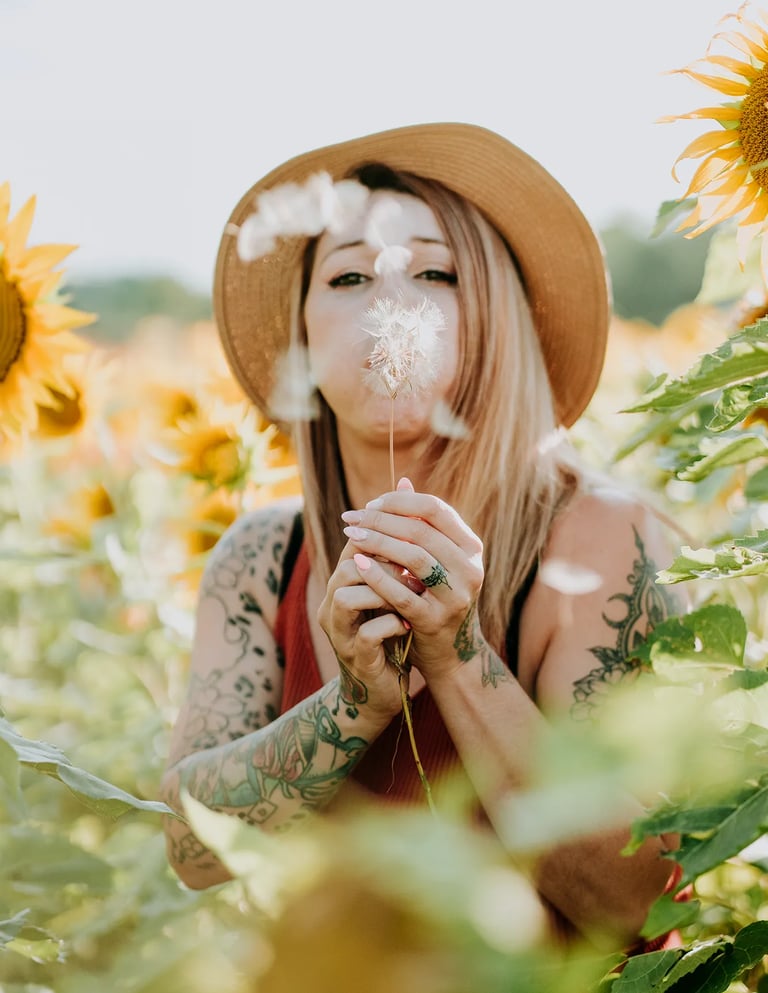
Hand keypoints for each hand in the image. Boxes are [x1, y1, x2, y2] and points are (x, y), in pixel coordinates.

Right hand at [317, 540, 410, 722]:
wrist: (378, 690)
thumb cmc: (386, 636)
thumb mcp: (387, 597)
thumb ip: (392, 566)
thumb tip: (415, 524)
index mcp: (341, 586)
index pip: (354, 546)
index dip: (384, 538)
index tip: (415, 540)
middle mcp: (333, 607)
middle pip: (348, 568)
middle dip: (386, 566)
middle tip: (416, 571)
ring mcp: (341, 634)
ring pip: (347, 598)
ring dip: (385, 594)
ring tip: (413, 595)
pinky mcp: (356, 658)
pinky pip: (368, 634)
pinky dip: (391, 626)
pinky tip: (408, 625)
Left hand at [340, 478, 484, 677]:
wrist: (452, 655)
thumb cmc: (437, 598)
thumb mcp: (436, 560)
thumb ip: (421, 524)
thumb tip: (403, 481)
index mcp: (471, 547)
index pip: (435, 509)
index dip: (399, 502)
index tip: (368, 505)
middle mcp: (470, 568)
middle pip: (421, 530)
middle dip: (380, 520)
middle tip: (350, 518)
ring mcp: (456, 595)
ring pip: (413, 557)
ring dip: (377, 542)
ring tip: (350, 536)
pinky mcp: (436, 620)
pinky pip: (402, 593)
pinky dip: (377, 576)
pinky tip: (356, 564)